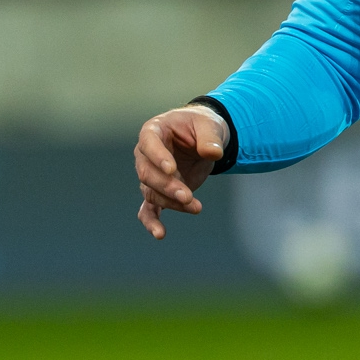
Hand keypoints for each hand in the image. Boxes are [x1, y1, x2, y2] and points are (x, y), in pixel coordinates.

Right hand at [134, 105, 228, 238]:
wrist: (202, 138)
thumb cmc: (202, 126)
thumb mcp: (209, 125)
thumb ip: (210, 138)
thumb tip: (213, 153)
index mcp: (154, 131)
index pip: (149, 144)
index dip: (158, 157)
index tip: (172, 169)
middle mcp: (146, 154)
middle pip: (147, 173)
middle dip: (167, 186)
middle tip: (188, 196)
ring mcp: (150, 174)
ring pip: (152, 193)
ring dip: (171, 202)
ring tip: (196, 208)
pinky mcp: (159, 192)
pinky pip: (149, 209)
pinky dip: (152, 221)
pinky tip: (160, 234)